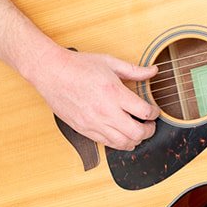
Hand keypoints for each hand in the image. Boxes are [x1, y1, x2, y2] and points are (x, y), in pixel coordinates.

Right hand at [37, 47, 159, 149]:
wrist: (51, 73)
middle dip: (149, 130)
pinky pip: (106, 144)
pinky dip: (118, 143)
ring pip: (123, 143)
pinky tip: (121, 135)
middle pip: (137, 133)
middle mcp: (105, 111)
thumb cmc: (78, 66)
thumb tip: (153, 71)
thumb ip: (134, 70)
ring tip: (137, 131)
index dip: (154, 113)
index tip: (154, 111)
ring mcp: (94, 123)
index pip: (144, 112)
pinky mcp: (84, 130)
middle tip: (150, 124)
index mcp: (114, 93)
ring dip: (135, 140)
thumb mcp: (110, 62)